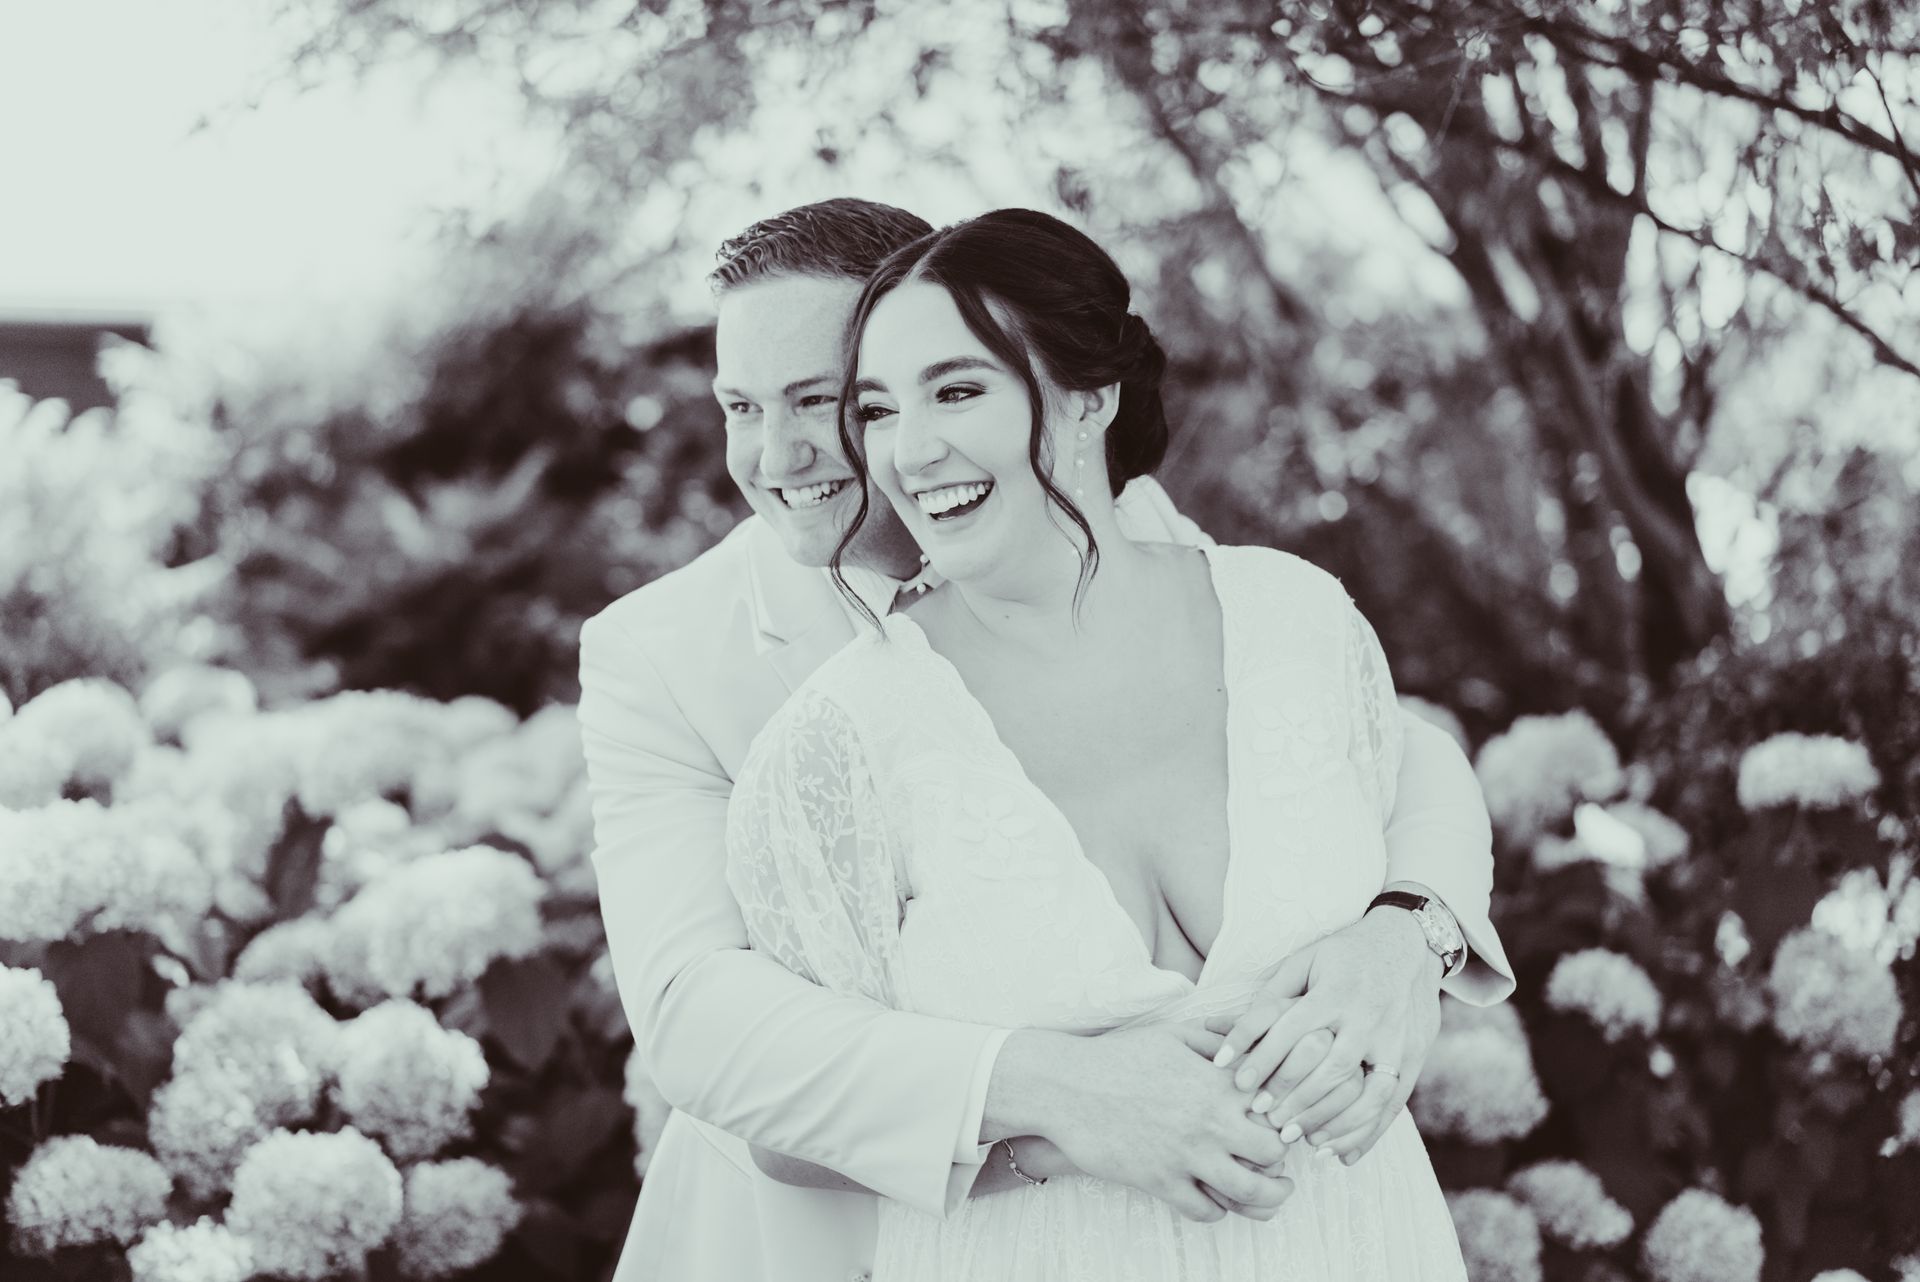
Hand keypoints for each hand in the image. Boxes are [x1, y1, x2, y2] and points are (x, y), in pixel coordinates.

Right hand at [997, 1023, 1293, 1222]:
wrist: (1067, 1086)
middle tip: (1278, 1166)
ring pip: (1249, 1192)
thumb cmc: (1119, 1056)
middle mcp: (1208, 1120)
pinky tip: (1214, 1197)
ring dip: (1265, 1198)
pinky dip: (1217, 1209)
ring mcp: (1186, 1154)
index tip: (1282, 1124)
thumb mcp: (1171, 1034)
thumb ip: (1215, 1038)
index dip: (1287, 1118)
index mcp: (1216, 1082)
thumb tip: (1246, 1042)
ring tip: (1268, 1195)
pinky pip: (1206, 1210)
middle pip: (1273, 1154)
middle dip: (1282, 1162)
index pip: (1278, 1107)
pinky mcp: (1160, 1181)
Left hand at [1206, 910, 1441, 1164]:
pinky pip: (1392, 1104)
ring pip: (1364, 1092)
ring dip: (1329, 1121)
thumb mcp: (1306, 961)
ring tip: (1294, 1139)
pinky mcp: (1412, 1058)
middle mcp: (1367, 1018)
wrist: (1408, 945)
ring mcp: (1394, 1041)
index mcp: (1336, 991)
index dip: (1261, 1056)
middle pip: (1329, 1066)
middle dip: (1293, 1096)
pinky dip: (1367, 1133)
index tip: (1234, 1081)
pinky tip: (1340, 1155)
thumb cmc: (1343, 954)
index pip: (1292, 1028)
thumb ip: (1272, 993)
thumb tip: (1226, 1024)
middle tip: (1260, 1116)